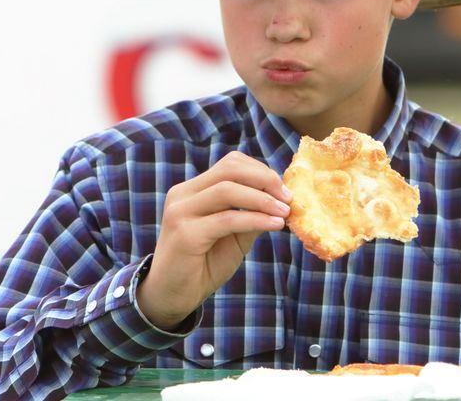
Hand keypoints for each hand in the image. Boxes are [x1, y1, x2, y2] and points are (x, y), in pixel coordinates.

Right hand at [135, 151, 291, 329]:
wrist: (171, 297)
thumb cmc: (203, 265)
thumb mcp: (234, 236)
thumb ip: (251, 215)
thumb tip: (283, 201)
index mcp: (193, 190)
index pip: (230, 164)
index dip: (260, 171)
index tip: (284, 190)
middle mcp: (183, 194)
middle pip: (229, 169)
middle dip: (264, 179)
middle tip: (288, 198)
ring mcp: (180, 212)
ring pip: (227, 190)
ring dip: (262, 198)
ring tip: (285, 212)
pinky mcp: (185, 234)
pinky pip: (227, 219)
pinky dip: (255, 219)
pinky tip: (275, 225)